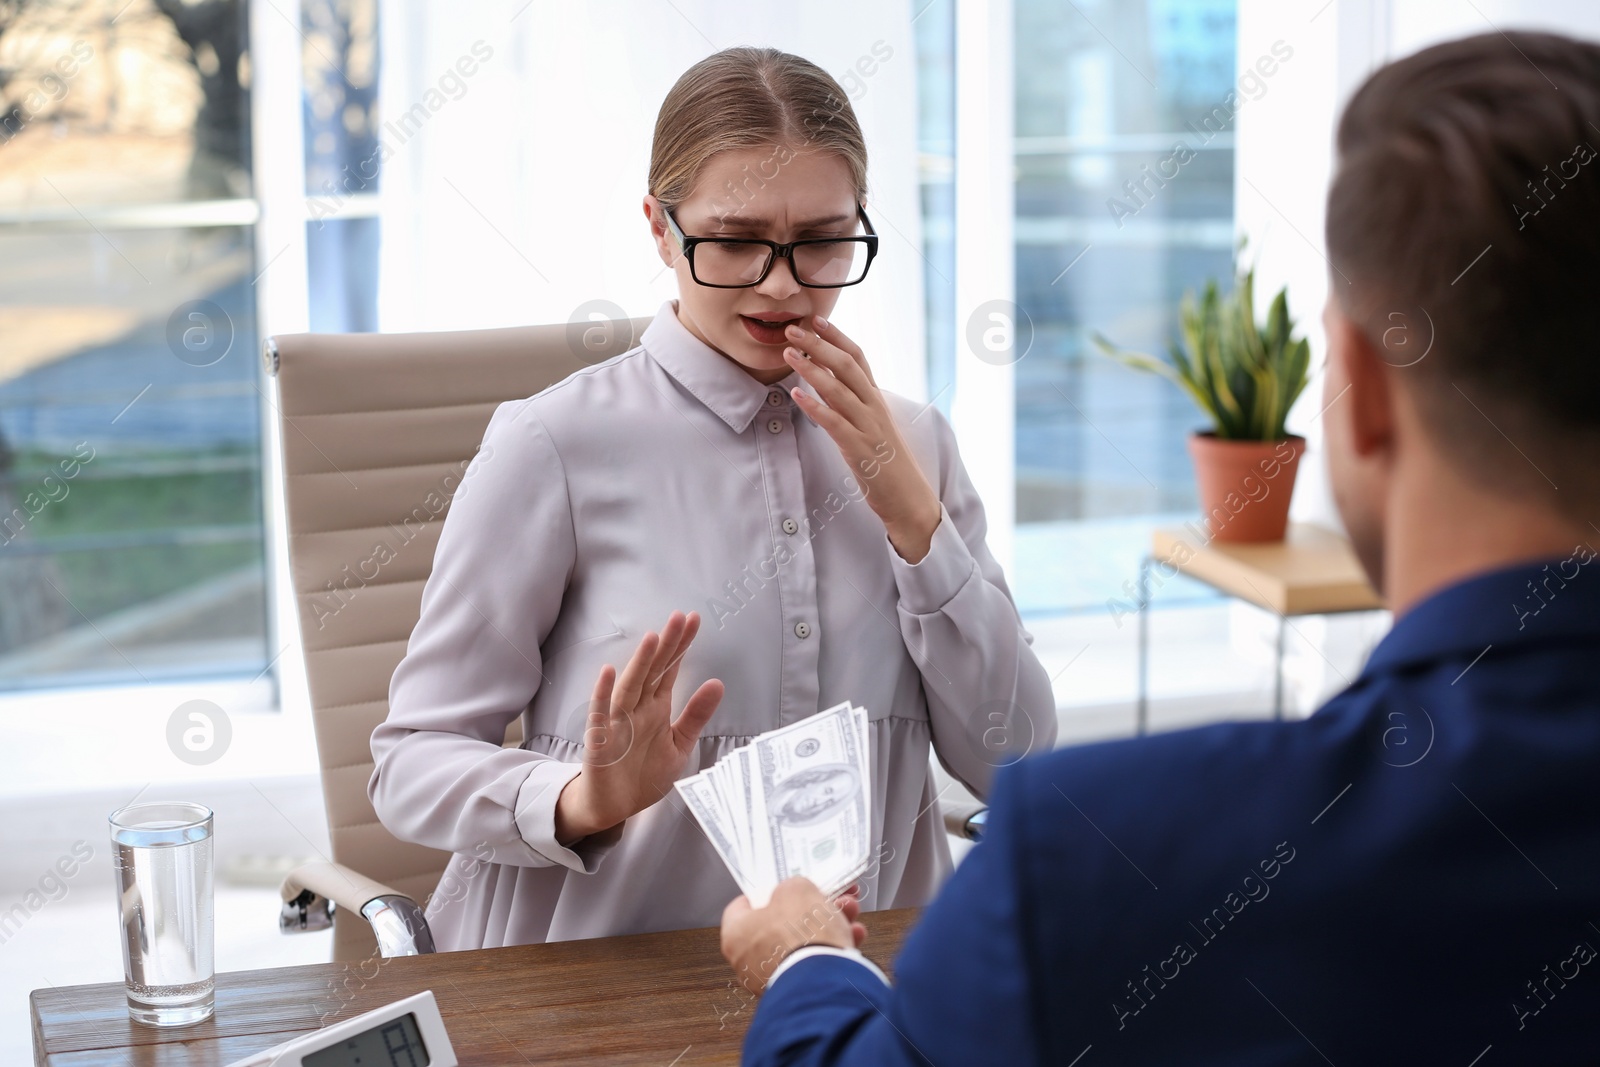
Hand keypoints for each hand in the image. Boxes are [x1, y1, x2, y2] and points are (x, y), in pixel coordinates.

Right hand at [554, 611, 723, 843]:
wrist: (614, 807)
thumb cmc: (643, 774)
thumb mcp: (679, 745)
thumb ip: (696, 715)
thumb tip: (718, 683)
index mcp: (656, 708)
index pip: (670, 670)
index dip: (681, 646)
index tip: (693, 619)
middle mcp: (638, 710)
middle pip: (652, 671)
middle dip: (666, 645)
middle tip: (679, 617)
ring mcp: (618, 723)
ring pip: (630, 687)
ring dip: (640, 663)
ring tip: (653, 638)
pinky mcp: (600, 741)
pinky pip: (601, 715)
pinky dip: (604, 694)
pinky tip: (608, 673)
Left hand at [720, 878, 867, 993]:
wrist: (823, 983)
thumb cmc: (801, 934)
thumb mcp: (797, 890)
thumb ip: (793, 887)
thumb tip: (797, 895)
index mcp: (736, 934)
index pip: (742, 906)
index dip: (765, 892)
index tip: (783, 885)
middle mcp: (749, 960)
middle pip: (782, 923)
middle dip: (812, 907)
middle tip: (832, 896)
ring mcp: (774, 979)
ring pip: (803, 943)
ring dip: (829, 925)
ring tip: (850, 912)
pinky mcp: (798, 991)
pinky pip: (814, 964)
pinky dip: (832, 949)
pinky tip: (854, 936)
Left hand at [781, 316, 942, 563]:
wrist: (909, 498)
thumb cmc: (889, 463)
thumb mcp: (875, 425)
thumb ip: (857, 404)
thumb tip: (832, 383)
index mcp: (878, 399)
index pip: (858, 357)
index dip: (837, 336)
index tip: (815, 319)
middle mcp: (875, 408)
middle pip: (846, 366)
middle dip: (818, 344)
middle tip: (793, 329)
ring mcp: (868, 427)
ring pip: (839, 390)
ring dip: (811, 369)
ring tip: (788, 354)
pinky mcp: (860, 450)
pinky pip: (834, 423)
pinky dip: (814, 406)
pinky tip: (796, 394)